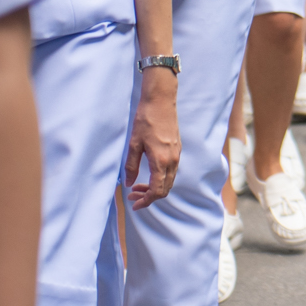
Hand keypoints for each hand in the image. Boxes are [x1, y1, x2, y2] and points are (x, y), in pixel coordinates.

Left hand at [125, 72, 179, 208]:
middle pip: (165, 188)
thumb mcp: (133, 144)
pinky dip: (161, 178)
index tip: (135, 204)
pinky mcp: (177, 149)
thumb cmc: (146, 119)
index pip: (157, 190)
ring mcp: (176, 154)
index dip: (146, 201)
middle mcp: (172, 160)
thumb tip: (129, 183)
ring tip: (138, 185)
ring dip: (155, 187)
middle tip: (133, 196)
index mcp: (161, 160)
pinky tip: (149, 173)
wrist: (161, 101)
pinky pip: (171, 171)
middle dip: (149, 196)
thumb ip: (131, 166)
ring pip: (169, 180)